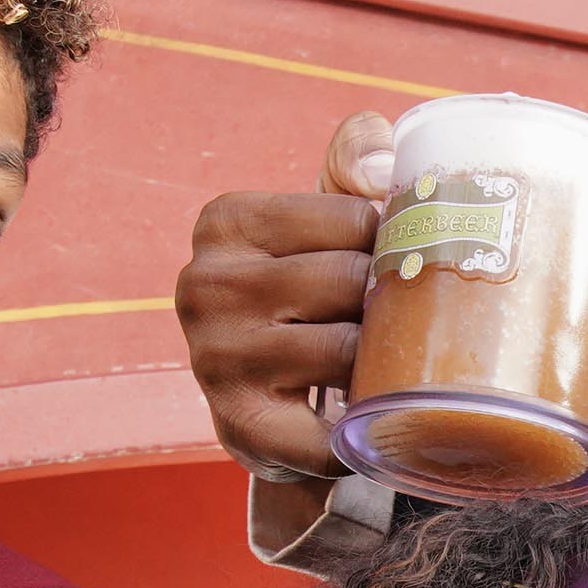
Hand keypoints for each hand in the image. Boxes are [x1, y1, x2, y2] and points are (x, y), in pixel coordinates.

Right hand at [175, 111, 392, 481]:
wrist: (269, 403)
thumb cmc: (310, 290)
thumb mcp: (322, 214)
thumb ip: (353, 158)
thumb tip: (379, 170)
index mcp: (225, 222)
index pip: (355, 217)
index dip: (382, 246)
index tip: (367, 266)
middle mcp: (206, 286)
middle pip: (350, 280)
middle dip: (380, 303)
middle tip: (376, 321)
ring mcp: (217, 359)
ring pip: (350, 348)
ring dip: (378, 361)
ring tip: (370, 364)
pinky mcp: (241, 427)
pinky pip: (334, 428)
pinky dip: (366, 429)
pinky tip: (368, 421)